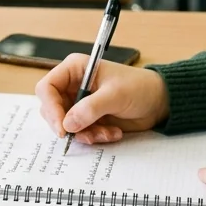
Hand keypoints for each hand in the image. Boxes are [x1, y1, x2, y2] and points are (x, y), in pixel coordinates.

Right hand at [35, 54, 169, 145]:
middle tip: (87, 134)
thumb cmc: (139, 88)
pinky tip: (112, 132)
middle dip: (70, 125)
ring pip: (66, 125)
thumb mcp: (115, 95)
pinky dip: (94, 136)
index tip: (63, 128)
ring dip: (86, 134)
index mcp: (75, 69)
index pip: (47, 88)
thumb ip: (90, 108)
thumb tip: (68, 124)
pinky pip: (79, 133)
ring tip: (107, 132)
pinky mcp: (87, 118)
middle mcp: (72, 85)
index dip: (50, 108)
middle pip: (51, 110)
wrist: (158, 102)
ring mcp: (79, 103)